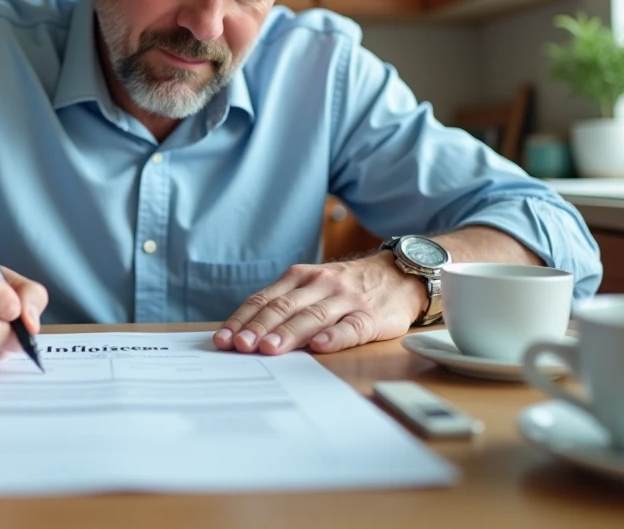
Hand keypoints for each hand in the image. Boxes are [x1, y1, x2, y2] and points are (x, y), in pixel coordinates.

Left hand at [212, 253, 425, 354]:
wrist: (400, 275)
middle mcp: (320, 285)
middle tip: (240, 346)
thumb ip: (286, 305)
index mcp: (300, 278)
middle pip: (283, 308)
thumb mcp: (314, 287)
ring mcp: (345, 300)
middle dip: (258, 328)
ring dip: (289, 333)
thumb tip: (247, 334)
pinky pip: (351, 327)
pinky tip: (320, 346)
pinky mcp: (370, 317)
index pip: (264, 299)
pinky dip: (335, 337)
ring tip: (270, 348)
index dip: (242, 319)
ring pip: (312, 316)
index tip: (224, 339)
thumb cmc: (348, 288)